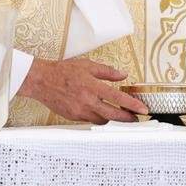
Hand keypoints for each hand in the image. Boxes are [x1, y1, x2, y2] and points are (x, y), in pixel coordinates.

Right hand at [15, 57, 147, 123]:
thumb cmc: (63, 71)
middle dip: (127, 118)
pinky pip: (90, 120)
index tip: (143, 109)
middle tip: (136, 118)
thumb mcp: (87, 65)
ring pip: (102, 120)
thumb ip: (107, 71)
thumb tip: (123, 75)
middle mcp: (87, 101)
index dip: (133, 105)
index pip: (118, 98)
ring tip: (116, 112)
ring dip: (111, 117)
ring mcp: (80, 111)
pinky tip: (99, 111)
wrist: (41, 81)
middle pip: (113, 115)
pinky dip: (97, 116)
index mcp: (92, 86)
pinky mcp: (73, 117)